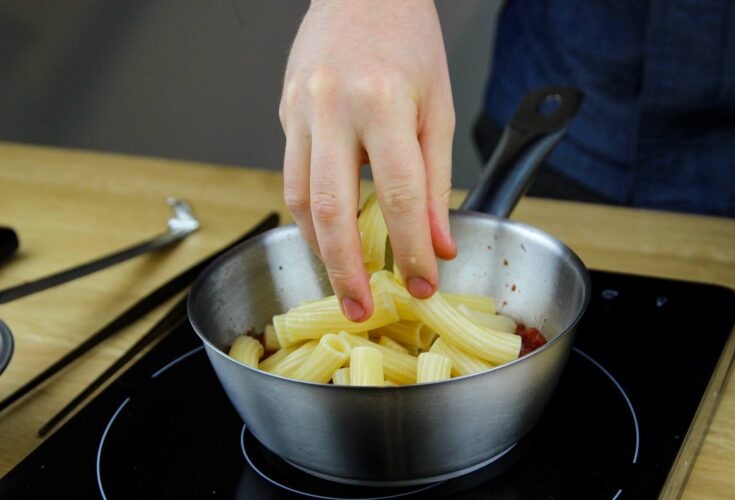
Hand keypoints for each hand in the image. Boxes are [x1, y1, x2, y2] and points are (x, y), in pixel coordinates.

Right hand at [279, 0, 456, 320]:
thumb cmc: (407, 38)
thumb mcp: (437, 107)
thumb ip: (435, 180)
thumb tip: (437, 242)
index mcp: (381, 103)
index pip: (399, 197)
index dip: (411, 250)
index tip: (420, 284)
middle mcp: (332, 108)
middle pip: (330, 210)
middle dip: (345, 270)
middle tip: (360, 308)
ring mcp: (300, 110)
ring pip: (297, 199)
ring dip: (319, 247)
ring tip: (342, 277)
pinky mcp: (285, 113)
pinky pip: (292, 173)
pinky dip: (308, 212)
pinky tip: (328, 228)